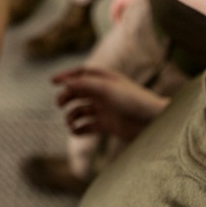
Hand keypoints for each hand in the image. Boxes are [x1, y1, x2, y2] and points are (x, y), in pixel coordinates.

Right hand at [53, 66, 169, 142]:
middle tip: (59, 104)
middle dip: (66, 97)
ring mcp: (105, 109)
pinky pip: (87, 126)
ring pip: (80, 110)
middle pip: (78, 92)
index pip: (81, 74)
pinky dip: (79, 129)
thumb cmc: (133, 101)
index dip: (66, 76)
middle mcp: (103, 93)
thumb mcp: (107, 90)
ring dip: (72, 116)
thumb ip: (85, 85)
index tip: (52, 82)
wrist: (153, 123)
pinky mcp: (107, 125)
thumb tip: (65, 83)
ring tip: (70, 123)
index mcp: (105, 80)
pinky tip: (76, 131)